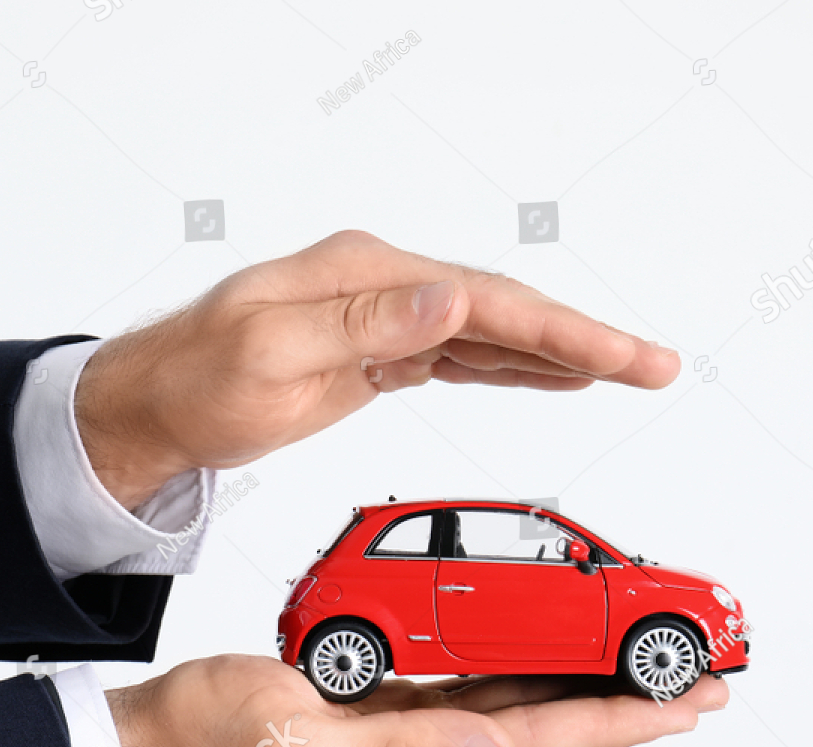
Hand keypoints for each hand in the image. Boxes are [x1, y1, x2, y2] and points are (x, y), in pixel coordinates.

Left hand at [75, 230, 682, 508]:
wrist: (156, 405)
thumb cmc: (196, 381)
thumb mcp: (271, 354)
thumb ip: (366, 324)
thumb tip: (450, 295)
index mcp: (364, 275)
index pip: (484, 300)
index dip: (561, 330)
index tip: (621, 356)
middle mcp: (384, 286)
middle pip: (506, 310)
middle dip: (586, 340)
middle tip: (655, 366)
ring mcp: (385, 316)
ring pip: (493, 331)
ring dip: (561, 352)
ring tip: (628, 369)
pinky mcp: (381, 352)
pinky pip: (464, 354)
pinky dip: (515, 365)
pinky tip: (552, 374)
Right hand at [105, 655, 725, 746]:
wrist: (156, 744)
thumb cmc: (213, 746)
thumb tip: (495, 746)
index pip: (542, 744)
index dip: (619, 723)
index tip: (687, 707)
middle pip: (551, 728)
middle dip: (627, 705)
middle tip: (699, 685)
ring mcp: (407, 736)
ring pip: (521, 706)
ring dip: (587, 689)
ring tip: (646, 672)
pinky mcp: (386, 710)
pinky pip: (474, 689)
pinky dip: (524, 670)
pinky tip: (547, 655)